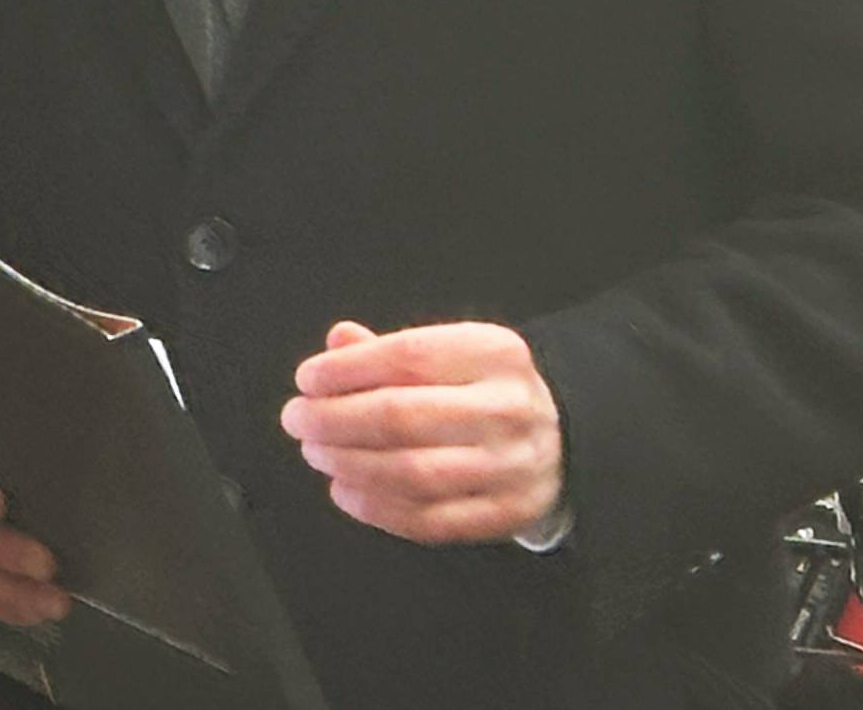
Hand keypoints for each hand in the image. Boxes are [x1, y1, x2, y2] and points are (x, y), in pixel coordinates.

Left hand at [279, 320, 565, 545]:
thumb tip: (338, 341)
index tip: (307, 380)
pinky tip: (345, 490)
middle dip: (334, 420)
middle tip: (298, 420)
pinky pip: (429, 520)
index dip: (346, 370)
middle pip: (402, 416)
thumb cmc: (486, 390)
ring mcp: (511, 467)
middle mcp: (508, 409)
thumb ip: (391, 349)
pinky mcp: (505, 513)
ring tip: (316, 453)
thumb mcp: (453, 353)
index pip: (408, 356)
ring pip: (411, 472)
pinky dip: (375, 508)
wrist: (564, 438)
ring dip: (348, 464)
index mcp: (495, 353)